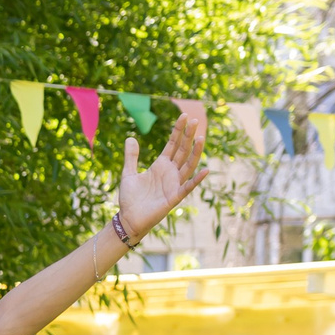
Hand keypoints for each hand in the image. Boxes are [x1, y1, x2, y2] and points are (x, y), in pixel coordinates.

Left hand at [116, 112, 206, 239]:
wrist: (128, 218)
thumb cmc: (130, 198)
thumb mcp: (128, 173)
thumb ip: (131, 157)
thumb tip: (130, 138)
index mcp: (161, 165)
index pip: (173, 144)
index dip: (178, 131)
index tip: (184, 116)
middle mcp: (170, 172)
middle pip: (182, 151)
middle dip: (188, 136)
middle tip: (194, 120)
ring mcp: (174, 184)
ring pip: (188, 165)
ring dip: (195, 152)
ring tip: (200, 137)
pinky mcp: (174, 197)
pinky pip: (188, 187)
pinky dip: (196, 179)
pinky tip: (205, 170)